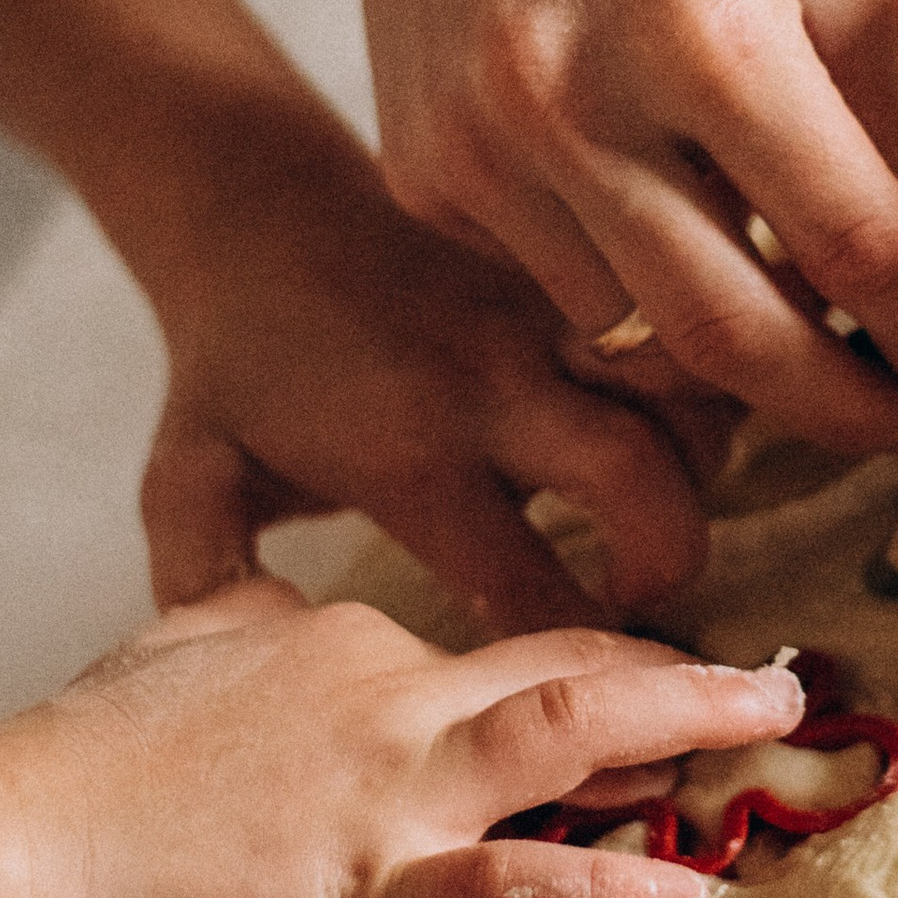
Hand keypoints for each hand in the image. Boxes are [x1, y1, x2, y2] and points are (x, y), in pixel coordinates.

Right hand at [0, 581, 807, 897]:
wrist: (14, 839)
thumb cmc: (79, 763)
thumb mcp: (175, 643)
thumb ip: (243, 621)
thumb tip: (270, 603)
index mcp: (347, 651)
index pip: (487, 651)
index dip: (582, 664)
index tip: (646, 676)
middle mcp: (389, 701)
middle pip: (564, 670)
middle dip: (679, 672)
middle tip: (772, 677)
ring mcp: (388, 798)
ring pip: (566, 735)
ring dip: (686, 723)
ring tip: (775, 720)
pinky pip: (509, 889)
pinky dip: (603, 895)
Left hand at [134, 109, 733, 629]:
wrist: (257, 203)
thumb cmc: (234, 371)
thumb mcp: (190, 486)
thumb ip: (213, 592)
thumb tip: (262, 694)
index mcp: (408, 456)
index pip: (530, 592)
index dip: (572, 658)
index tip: (576, 681)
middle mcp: (493, 382)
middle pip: (645, 483)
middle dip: (670, 560)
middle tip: (640, 595)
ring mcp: (548, 314)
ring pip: (694, 395)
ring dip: (701, 462)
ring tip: (660, 501)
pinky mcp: (583, 266)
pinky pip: (688, 330)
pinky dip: (707, 380)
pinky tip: (672, 424)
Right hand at [340, 0, 897, 447]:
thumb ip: (872, 121)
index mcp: (708, 28)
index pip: (853, 248)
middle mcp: (576, 105)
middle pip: (732, 345)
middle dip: (838, 410)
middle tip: (897, 418)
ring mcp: (482, 152)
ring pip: (634, 340)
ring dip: (728, 361)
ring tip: (794, 329)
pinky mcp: (423, 175)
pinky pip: (553, 289)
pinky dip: (627, 292)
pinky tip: (666, 233)